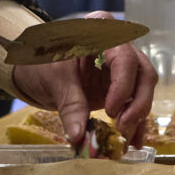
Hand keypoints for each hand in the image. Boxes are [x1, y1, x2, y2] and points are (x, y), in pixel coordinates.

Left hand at [12, 14, 157, 150]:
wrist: (31, 68)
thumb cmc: (40, 60)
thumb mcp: (53, 77)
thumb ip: (69, 104)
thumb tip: (78, 136)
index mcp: (102, 32)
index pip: (125, 58)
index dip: (123, 86)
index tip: (110, 111)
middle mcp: (118, 47)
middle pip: (143, 74)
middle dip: (137, 104)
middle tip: (122, 128)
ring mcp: (120, 69)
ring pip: (143, 91)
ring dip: (137, 117)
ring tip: (125, 141)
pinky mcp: (118, 89)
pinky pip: (133, 105)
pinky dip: (134, 123)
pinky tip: (133, 142)